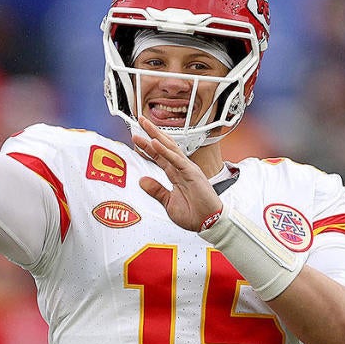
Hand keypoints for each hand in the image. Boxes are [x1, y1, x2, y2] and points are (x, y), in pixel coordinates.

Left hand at [134, 116, 222, 231]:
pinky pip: (176, 160)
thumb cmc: (193, 214)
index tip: (136, 137)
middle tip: (140, 120)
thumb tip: (142, 181)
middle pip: (164, 146)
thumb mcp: (168, 203)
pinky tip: (155, 143)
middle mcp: (181, 168)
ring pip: (170, 148)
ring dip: (157, 136)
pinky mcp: (192, 174)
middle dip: (151, 133)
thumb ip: (156, 190)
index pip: (159, 156)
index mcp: (176, 174)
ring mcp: (188, 169)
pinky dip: (165, 151)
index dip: (147, 146)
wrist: (208, 223)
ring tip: (146, 125)